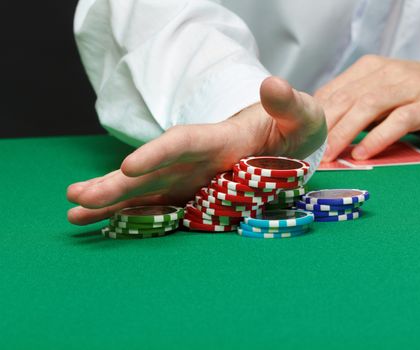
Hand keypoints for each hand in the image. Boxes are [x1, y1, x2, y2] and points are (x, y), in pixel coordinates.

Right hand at [67, 77, 325, 224]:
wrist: (283, 147)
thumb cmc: (291, 130)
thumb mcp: (300, 116)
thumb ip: (289, 105)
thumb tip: (273, 85)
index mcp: (217, 140)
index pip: (182, 143)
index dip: (157, 154)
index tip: (130, 167)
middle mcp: (194, 161)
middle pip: (151, 171)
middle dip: (116, 183)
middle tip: (77, 195)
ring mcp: (189, 180)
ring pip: (146, 191)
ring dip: (112, 201)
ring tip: (75, 212)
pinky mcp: (191, 198)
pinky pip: (158, 208)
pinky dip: (131, 216)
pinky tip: (102, 224)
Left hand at [315, 55, 419, 160]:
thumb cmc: (415, 96)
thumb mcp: (381, 94)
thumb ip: (354, 105)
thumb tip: (321, 130)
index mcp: (369, 69)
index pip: (332, 92)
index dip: (315, 118)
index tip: (301, 140)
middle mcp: (386, 73)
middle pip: (346, 98)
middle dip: (324, 127)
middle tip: (310, 152)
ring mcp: (409, 86)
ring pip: (367, 106)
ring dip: (345, 132)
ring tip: (331, 154)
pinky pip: (398, 121)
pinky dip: (377, 138)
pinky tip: (363, 154)